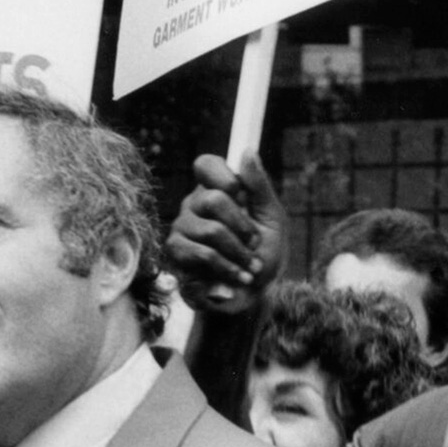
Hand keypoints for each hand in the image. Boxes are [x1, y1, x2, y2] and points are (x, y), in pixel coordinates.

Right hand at [165, 152, 284, 314]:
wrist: (253, 295)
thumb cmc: (263, 254)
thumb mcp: (271, 217)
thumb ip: (259, 186)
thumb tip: (247, 150)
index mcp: (215, 191)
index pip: (206, 165)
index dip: (226, 178)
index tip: (243, 198)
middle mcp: (193, 207)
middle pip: (213, 199)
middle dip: (243, 228)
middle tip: (254, 246)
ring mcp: (181, 231)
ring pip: (210, 232)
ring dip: (238, 255)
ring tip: (250, 269)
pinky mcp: (175, 258)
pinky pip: (201, 257)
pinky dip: (226, 270)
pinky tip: (235, 281)